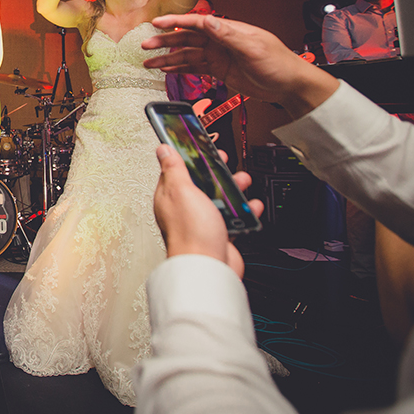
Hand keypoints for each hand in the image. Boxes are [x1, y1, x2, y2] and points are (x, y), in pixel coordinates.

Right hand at [141, 14, 339, 118]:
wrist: (290, 86)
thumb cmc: (279, 63)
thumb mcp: (254, 47)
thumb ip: (228, 35)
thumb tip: (208, 20)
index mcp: (229, 30)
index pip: (197, 22)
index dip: (176, 22)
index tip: (158, 23)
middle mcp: (220, 41)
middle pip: (186, 39)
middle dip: (165, 41)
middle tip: (145, 45)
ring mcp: (218, 56)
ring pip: (187, 55)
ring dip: (167, 58)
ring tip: (148, 62)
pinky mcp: (218, 70)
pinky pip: (193, 69)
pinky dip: (179, 70)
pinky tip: (165, 70)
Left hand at [153, 145, 262, 278]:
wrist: (208, 267)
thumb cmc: (191, 233)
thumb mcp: (181, 191)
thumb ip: (174, 169)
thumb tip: (163, 149)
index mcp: (170, 196)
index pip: (176, 170)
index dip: (188, 157)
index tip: (200, 146)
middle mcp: (184, 209)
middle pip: (200, 183)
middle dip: (214, 170)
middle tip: (224, 161)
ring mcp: (202, 222)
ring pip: (218, 199)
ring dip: (232, 188)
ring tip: (242, 180)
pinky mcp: (218, 234)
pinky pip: (233, 218)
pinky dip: (244, 210)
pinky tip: (251, 205)